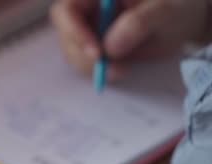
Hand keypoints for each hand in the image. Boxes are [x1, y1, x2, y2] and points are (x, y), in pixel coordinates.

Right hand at [50, 0, 207, 78]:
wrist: (183, 23)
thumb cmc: (176, 8)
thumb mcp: (164, 10)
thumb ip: (138, 23)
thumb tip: (109, 48)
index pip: (67, 11)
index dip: (74, 32)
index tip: (96, 53)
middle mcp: (86, 9)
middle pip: (66, 34)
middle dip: (84, 56)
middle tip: (110, 70)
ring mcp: (87, 28)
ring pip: (72, 52)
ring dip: (91, 67)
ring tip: (120, 70)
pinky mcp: (91, 47)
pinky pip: (84, 62)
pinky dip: (97, 71)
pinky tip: (118, 70)